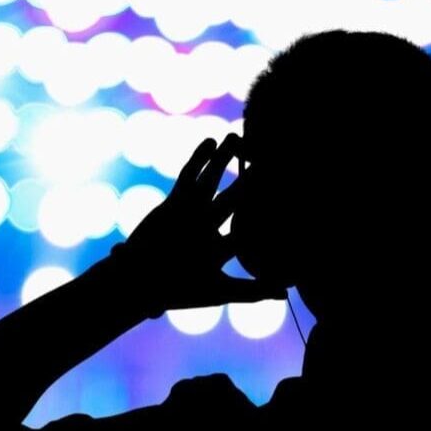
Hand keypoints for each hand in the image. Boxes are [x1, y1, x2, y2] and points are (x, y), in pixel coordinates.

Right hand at [114, 132, 285, 313]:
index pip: (250, 226)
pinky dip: (199, 159)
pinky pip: (188, 176)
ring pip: (212, 180)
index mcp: (221, 246)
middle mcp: (208, 225)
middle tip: (269, 160)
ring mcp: (191, 212)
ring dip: (223, 159)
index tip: (289, 197)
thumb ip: (252, 290)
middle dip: (250, 178)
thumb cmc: (178, 291)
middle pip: (234, 196)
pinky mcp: (174, 203)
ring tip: (237, 136)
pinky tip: (210, 142)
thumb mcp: (220, 290)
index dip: (268, 212)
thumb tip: (286, 293)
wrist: (140, 283)